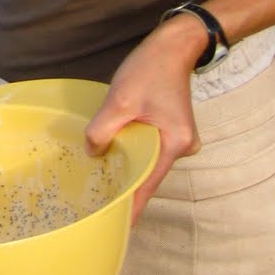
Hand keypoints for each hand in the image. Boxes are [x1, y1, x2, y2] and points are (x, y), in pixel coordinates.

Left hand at [84, 13, 203, 220]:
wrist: (172, 47)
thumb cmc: (149, 70)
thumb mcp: (121, 99)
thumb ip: (104, 129)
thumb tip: (94, 153)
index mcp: (174, 144)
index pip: (148, 184)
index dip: (133, 206)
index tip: (120, 227)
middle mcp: (181, 147)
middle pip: (148, 173)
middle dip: (126, 185)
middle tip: (100, 201)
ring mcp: (177, 139)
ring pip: (146, 160)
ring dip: (127, 164)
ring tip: (102, 178)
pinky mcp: (170, 130)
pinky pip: (148, 148)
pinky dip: (132, 150)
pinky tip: (113, 151)